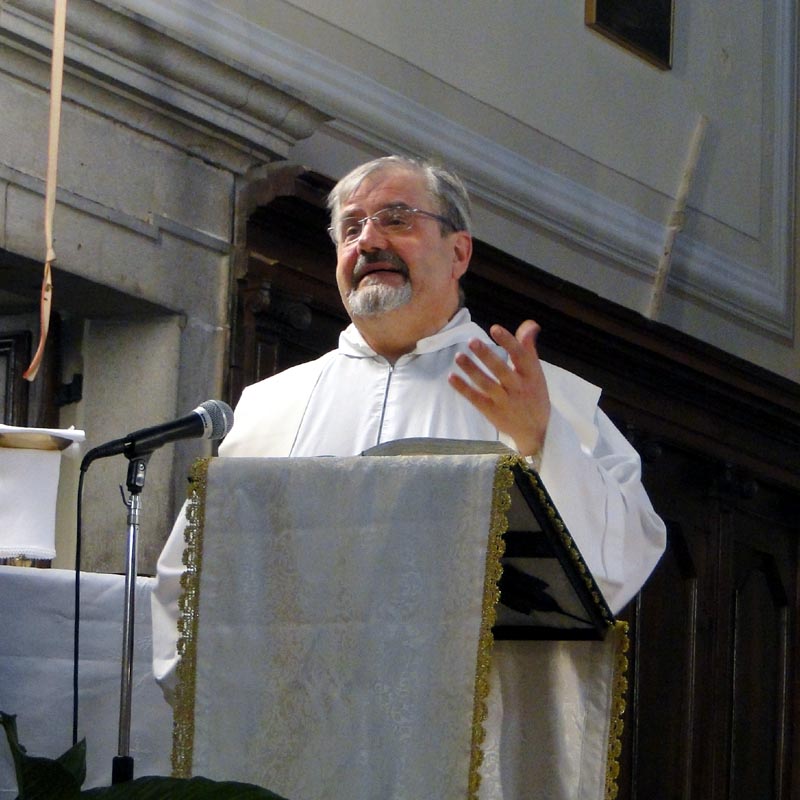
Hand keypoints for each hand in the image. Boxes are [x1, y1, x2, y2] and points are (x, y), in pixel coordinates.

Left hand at [448, 320, 549, 456]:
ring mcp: (504, 401)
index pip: (521, 356)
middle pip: (501, 370)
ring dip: (471, 370)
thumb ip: (528, 348)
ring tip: (458, 356)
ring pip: (486, 384)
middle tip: (472, 341)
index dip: (508, 341)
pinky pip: (476, 399)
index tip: (495, 328)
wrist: (536, 431)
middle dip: (486, 355)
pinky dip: (463, 388)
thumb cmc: (534, 395)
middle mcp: (518, 388)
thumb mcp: (536, 373)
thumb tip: (530, 324)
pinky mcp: (492, 412)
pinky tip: (451, 377)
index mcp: (531, 375)